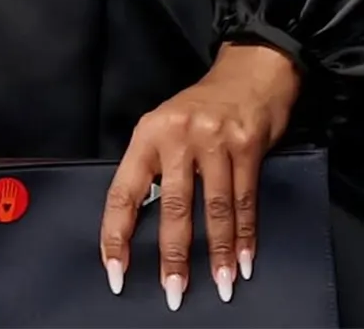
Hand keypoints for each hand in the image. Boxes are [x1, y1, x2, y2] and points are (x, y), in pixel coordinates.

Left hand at [101, 43, 300, 308]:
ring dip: (217, 252)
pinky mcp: (248, 147)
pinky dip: (245, 235)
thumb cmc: (200, 107)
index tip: (115, 269)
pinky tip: (243, 261)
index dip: (117, 232)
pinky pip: (245, 200)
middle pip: (172, 205)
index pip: (124, 191)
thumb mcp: (165, 127)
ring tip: (219, 285)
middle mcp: (177, 138)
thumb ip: (154, 166)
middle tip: (173, 291)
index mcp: (146, 135)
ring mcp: (214, 142)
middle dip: (173, 253)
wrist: (249, 73)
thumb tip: (141, 216)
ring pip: (214, 208)